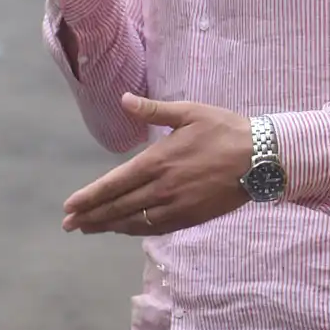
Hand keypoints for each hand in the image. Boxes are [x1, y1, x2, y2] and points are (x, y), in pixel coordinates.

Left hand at [62, 94, 252, 234]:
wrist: (261, 159)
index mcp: (158, 161)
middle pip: (118, 207)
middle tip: (68, 224)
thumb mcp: (189, 112)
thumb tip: (124, 99)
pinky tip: (125, 229)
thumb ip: (153, 110)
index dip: (89, 197)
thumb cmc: (225, 130)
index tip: (69, 207)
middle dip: (90, 216)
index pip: (113, 184)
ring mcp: (176, 206)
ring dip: (109, 226)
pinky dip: (136, 229)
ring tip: (89, 228)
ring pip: (134, 221)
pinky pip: (156, 228)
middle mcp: (162, 188)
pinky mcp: (191, 217)